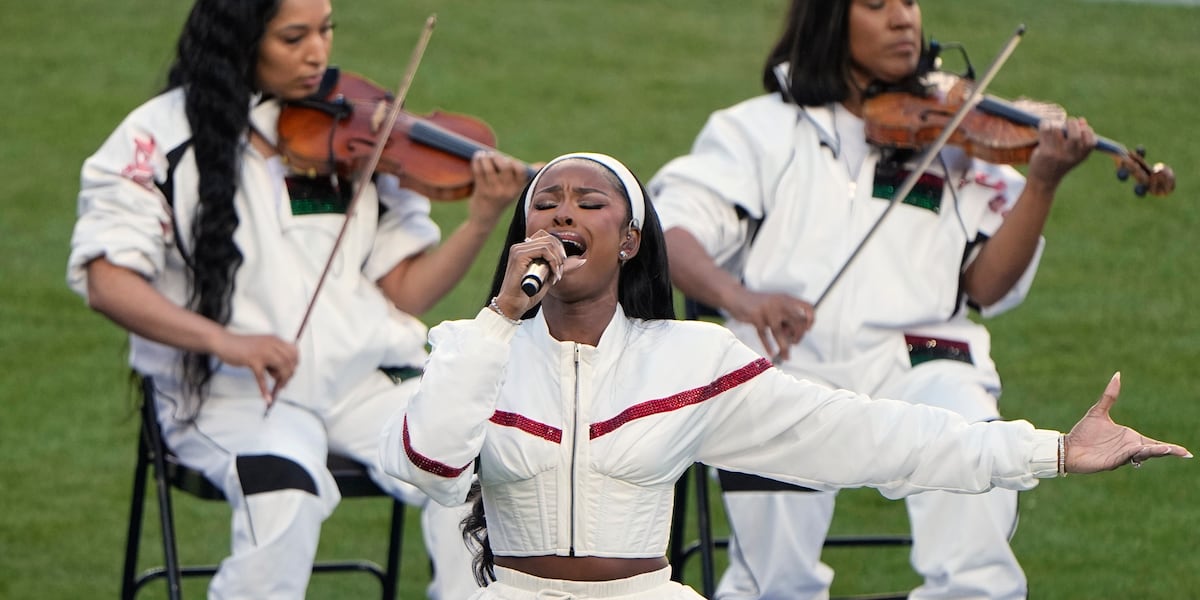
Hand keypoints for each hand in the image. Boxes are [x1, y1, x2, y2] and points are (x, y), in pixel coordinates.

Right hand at [211, 331, 298, 402]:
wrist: (224, 342)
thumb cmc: (242, 347)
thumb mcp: (262, 348)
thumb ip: (273, 358)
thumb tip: (282, 375)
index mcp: (274, 340)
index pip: (294, 351)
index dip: (294, 363)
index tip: (290, 372)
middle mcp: (271, 344)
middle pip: (289, 361)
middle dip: (289, 374)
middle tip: (283, 383)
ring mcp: (262, 352)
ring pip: (280, 367)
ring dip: (281, 380)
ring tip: (277, 388)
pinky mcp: (252, 360)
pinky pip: (262, 378)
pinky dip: (265, 390)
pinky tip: (267, 398)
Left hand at [466, 151, 530, 225]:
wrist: (486, 218)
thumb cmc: (502, 198)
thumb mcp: (515, 189)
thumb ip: (525, 176)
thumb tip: (543, 164)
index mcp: (517, 189)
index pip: (521, 170)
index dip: (514, 162)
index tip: (508, 160)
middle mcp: (507, 191)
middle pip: (505, 166)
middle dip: (498, 157)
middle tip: (492, 156)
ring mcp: (494, 191)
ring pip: (489, 167)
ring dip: (485, 158)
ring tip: (482, 155)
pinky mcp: (481, 191)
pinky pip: (478, 171)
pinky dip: (477, 161)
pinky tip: (477, 158)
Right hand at [493, 230, 585, 317]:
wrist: (512, 306)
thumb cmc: (527, 294)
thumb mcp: (548, 278)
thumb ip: (561, 267)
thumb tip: (581, 260)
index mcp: (523, 249)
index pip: (545, 237)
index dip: (558, 248)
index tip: (561, 265)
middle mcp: (519, 247)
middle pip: (549, 238)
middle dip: (560, 254)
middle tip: (560, 271)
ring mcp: (518, 250)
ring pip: (548, 243)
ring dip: (558, 259)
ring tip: (556, 275)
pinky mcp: (519, 256)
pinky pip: (543, 250)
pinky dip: (553, 261)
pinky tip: (554, 274)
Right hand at [724, 289, 813, 361]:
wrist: (736, 296)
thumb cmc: (757, 305)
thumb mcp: (775, 308)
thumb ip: (785, 319)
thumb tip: (795, 338)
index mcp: (787, 299)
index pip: (807, 307)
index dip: (811, 320)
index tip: (807, 330)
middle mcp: (780, 303)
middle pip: (797, 323)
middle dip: (798, 337)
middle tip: (794, 344)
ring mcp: (767, 309)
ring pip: (780, 333)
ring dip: (784, 348)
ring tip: (785, 358)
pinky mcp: (756, 316)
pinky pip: (764, 335)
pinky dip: (768, 346)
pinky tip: (771, 353)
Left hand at [1026, 117, 1095, 186]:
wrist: (1044, 179)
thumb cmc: (1060, 162)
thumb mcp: (1074, 152)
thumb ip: (1080, 137)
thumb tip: (1082, 120)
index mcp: (1081, 155)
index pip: (1091, 141)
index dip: (1087, 131)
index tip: (1081, 129)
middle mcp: (1071, 156)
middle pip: (1075, 135)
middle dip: (1072, 123)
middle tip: (1067, 123)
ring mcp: (1057, 154)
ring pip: (1057, 129)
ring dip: (1056, 123)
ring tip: (1053, 127)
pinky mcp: (1044, 152)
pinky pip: (1045, 130)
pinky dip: (1045, 124)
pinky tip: (1045, 126)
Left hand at [1064, 372, 1191, 473]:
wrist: (1067, 447)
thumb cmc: (1083, 433)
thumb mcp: (1098, 411)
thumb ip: (1110, 395)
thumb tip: (1117, 374)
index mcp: (1130, 438)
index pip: (1154, 443)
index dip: (1169, 448)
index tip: (1186, 452)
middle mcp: (1129, 448)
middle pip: (1153, 450)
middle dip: (1167, 451)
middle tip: (1184, 453)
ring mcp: (1121, 456)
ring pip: (1142, 454)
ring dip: (1154, 452)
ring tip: (1167, 449)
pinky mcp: (1112, 462)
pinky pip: (1126, 457)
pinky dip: (1135, 454)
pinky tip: (1142, 450)